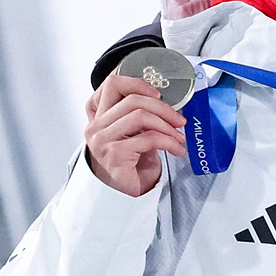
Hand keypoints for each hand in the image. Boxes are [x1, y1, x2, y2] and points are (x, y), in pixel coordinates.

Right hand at [83, 73, 184, 196]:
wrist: (124, 192)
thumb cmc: (130, 162)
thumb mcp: (134, 133)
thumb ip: (139, 115)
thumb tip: (167, 104)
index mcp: (98, 115)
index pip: (111, 85)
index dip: (137, 83)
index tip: (158, 93)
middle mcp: (96, 125)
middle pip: (132, 99)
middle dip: (163, 108)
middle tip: (179, 121)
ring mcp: (102, 139)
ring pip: (141, 116)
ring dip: (167, 126)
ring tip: (179, 138)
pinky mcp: (114, 154)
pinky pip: (149, 138)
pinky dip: (169, 142)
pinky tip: (176, 149)